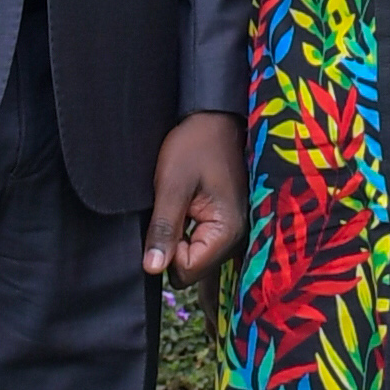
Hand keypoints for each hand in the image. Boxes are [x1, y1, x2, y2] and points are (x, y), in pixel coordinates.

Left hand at [146, 109, 249, 289]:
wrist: (216, 118)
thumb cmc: (195, 145)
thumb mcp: (172, 185)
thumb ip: (163, 229)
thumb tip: (152, 269)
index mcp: (226, 232)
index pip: (186, 272)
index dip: (167, 251)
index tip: (168, 218)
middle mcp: (236, 238)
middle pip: (193, 269)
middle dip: (175, 246)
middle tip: (175, 209)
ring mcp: (234, 232)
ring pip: (196, 258)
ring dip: (182, 238)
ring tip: (183, 205)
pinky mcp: (228, 223)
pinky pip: (203, 244)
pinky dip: (190, 232)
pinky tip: (189, 208)